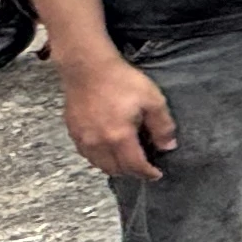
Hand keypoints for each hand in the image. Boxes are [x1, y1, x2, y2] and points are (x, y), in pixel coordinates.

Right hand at [61, 54, 177, 182]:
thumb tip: (168, 147)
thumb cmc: (122, 81)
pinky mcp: (73, 131)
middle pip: (115, 170)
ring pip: (99, 164)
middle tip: (144, 166)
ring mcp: (82, 139)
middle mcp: (97, 143)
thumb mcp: (152, 100)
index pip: (134, 166)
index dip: (147, 173)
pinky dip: (100, 158)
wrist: (87, 68)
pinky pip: (87, 154)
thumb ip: (162, 126)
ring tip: (127, 159)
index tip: (157, 174)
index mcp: (119, 137)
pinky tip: (108, 149)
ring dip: (114, 167)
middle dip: (132, 172)